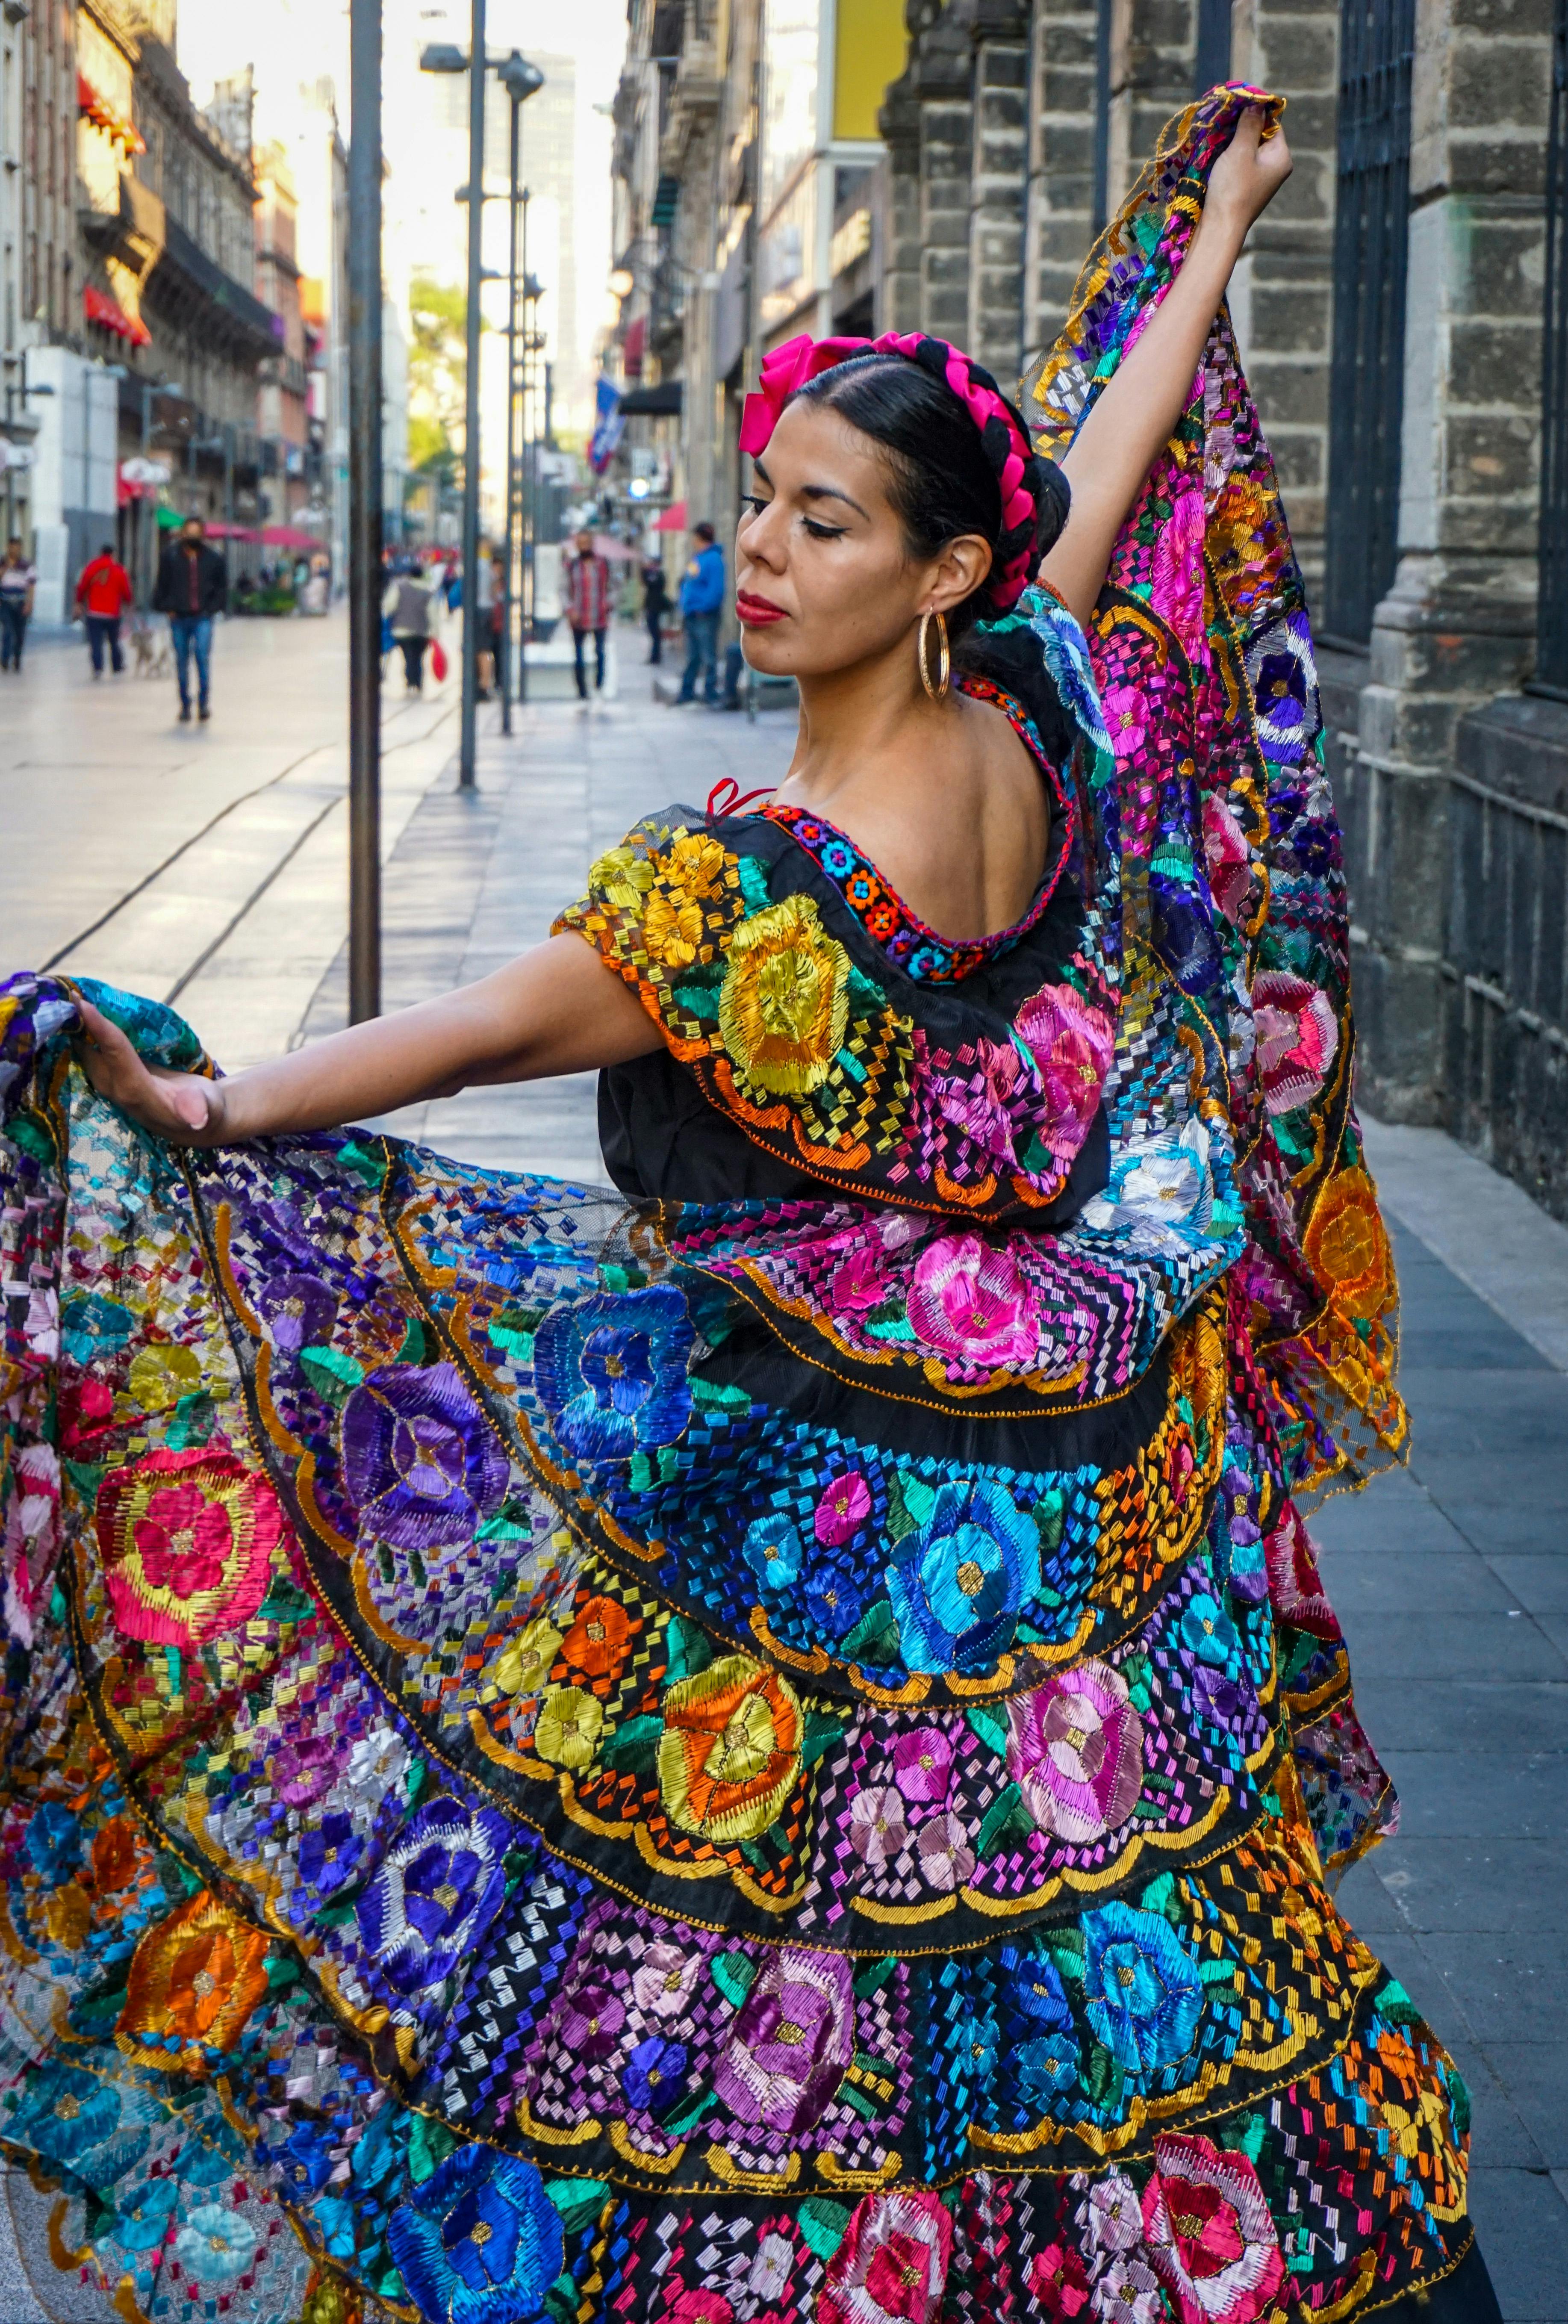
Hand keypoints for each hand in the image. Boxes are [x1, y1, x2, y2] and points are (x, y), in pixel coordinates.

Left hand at [75, 997, 226, 1144]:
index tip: (84, 1004)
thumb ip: (199, 1109)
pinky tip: (81, 1014)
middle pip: (91, 1052)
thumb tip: (197, 1117)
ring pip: (87, 1052)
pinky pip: (93, 1052)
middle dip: (79, 1024)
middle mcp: (117, 1090)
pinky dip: (85, 1033)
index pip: (115, 1056)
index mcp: (139, 1093)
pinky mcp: (111, 1078)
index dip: (101, 1031)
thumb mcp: (208, 1108)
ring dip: (78, 1028)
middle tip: (70, 990)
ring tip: (70, 997)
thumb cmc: (205, 1109)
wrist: (195, 1123)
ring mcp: (111, 1085)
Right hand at [1202, 106, 1292, 245]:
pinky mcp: (1247, 187)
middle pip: (1260, 135)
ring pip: (1248, 149)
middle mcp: (1275, 167)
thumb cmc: (1233, 189)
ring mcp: (1261, 179)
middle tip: (1223, 121)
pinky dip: (1230, 156)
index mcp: (1282, 156)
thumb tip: (1257, 104)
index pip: (1272, 123)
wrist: (1220, 229)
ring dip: (1233, 142)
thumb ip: (1250, 124)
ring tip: (1218, 137)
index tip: (1236, 104)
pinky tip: (1218, 155)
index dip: (1255, 112)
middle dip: (1242, 127)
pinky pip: (1241, 163)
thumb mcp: (1241, 150)